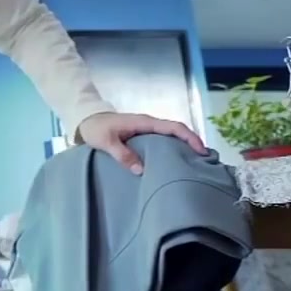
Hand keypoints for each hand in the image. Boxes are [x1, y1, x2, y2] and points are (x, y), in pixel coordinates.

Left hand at [77, 111, 206, 174]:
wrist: (86, 120)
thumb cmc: (96, 129)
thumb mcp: (106, 142)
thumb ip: (121, 154)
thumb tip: (140, 170)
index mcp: (144, 123)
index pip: (173, 127)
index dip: (190, 137)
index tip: (201, 151)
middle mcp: (149, 124)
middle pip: (178, 131)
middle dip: (193, 143)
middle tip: (205, 163)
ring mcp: (147, 130)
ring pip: (171, 137)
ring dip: (184, 147)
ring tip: (194, 165)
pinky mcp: (143, 136)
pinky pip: (163, 141)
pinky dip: (173, 149)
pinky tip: (175, 163)